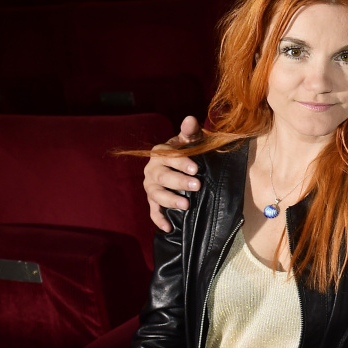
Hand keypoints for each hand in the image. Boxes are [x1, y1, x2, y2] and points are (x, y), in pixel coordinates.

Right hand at [144, 116, 202, 231]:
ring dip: (170, 200)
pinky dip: (159, 220)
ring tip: (186, 204)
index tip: (196, 168)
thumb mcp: (189, 140)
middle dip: (179, 182)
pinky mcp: (152, 201)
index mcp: (160, 153)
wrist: (179, 164)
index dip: (182, 162)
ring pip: (156, 194)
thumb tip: (191, 119)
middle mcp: (152, 170)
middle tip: (196, 186)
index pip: (169, 157)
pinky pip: (153, 212)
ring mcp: (150, 187)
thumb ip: (190, 131)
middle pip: (163, 177)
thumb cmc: (186, 151)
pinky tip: (169, 228)